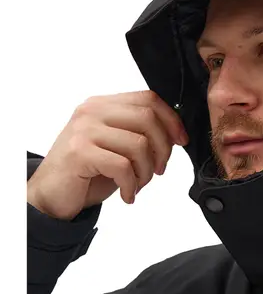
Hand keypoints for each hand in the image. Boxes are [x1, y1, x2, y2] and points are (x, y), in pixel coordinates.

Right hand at [27, 90, 187, 219]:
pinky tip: (127, 194)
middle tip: (158, 170)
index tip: (181, 141)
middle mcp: (92, 112)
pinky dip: (131, 185)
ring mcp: (84, 130)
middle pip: (148, 118)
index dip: (171, 120)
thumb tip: (175, 134)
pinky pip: (122, 166)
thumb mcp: (117, 146)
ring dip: (146, 172)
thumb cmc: (87, 171)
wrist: (51, 193)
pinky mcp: (79, 152)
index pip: (148, 99)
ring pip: (139, 145)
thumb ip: (140, 133)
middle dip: (163, 149)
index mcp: (103, 104)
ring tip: (137, 184)